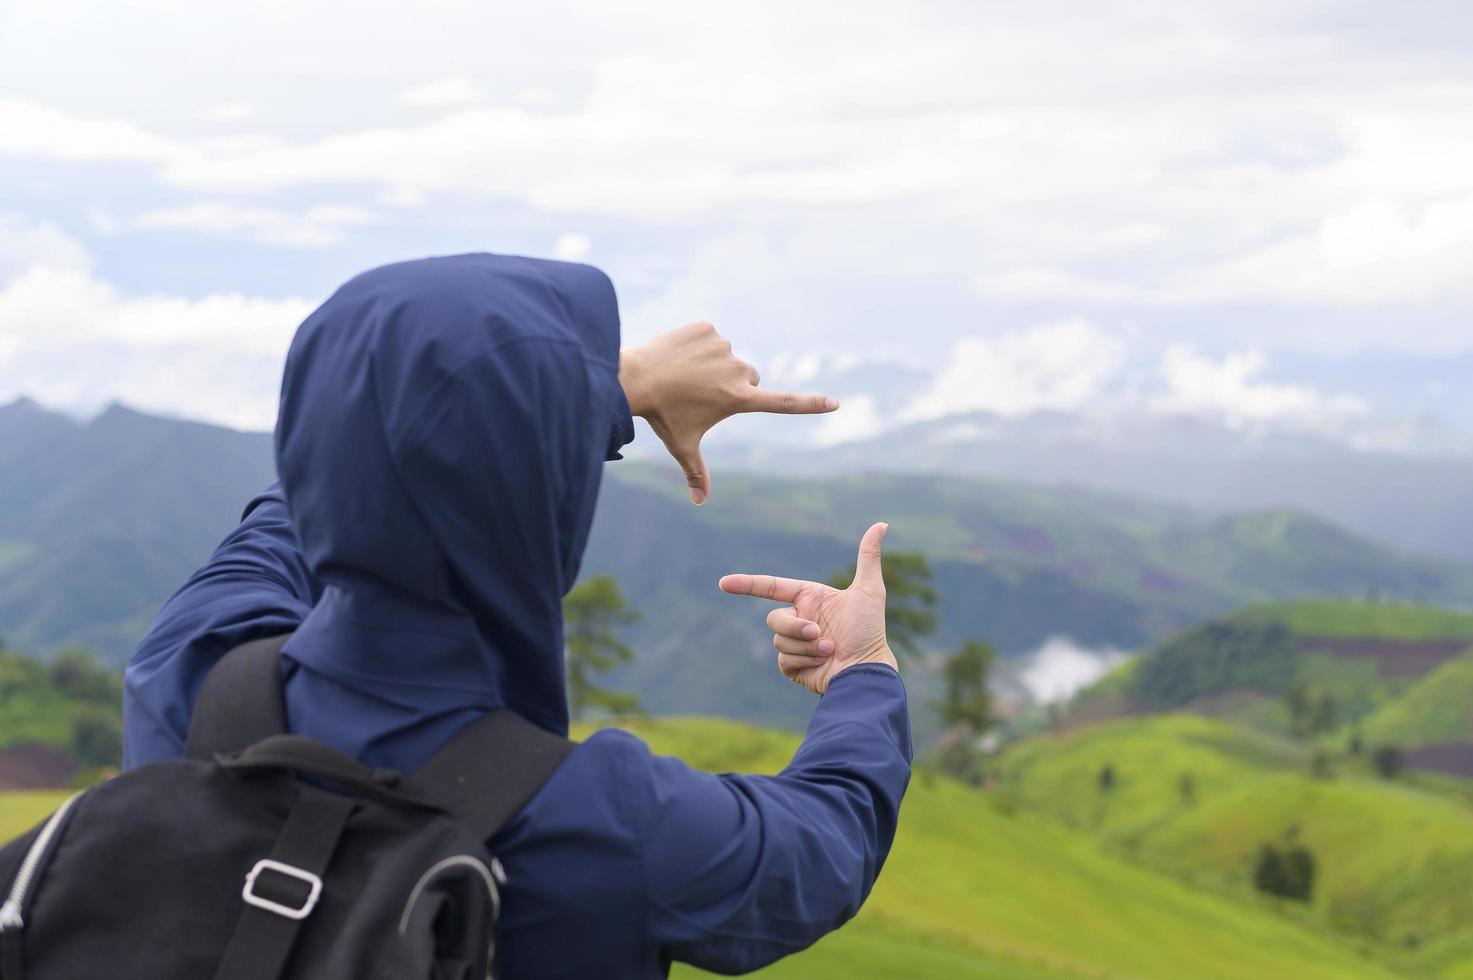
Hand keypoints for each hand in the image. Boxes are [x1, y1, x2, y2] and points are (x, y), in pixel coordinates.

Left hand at [619, 322, 837, 503]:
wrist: (635, 378)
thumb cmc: (662, 416)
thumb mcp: (683, 445)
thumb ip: (696, 473)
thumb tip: (699, 501)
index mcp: (738, 399)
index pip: (782, 403)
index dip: (810, 405)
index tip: (834, 403)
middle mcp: (737, 371)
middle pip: (748, 377)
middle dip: (732, 384)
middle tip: (700, 393)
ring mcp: (722, 347)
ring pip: (727, 357)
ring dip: (712, 364)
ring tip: (684, 374)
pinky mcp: (707, 328)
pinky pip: (709, 337)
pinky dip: (697, 344)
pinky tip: (678, 355)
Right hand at [718, 522, 895, 693]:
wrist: (866, 671)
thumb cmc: (870, 631)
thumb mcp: (870, 591)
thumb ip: (869, 556)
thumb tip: (881, 524)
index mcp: (810, 599)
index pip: (772, 588)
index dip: (746, 584)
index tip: (724, 584)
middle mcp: (800, 619)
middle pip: (774, 618)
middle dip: (795, 627)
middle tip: (820, 633)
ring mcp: (795, 644)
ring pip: (779, 640)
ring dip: (805, 646)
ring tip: (830, 650)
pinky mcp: (793, 667)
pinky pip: (783, 659)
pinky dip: (804, 661)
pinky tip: (822, 665)